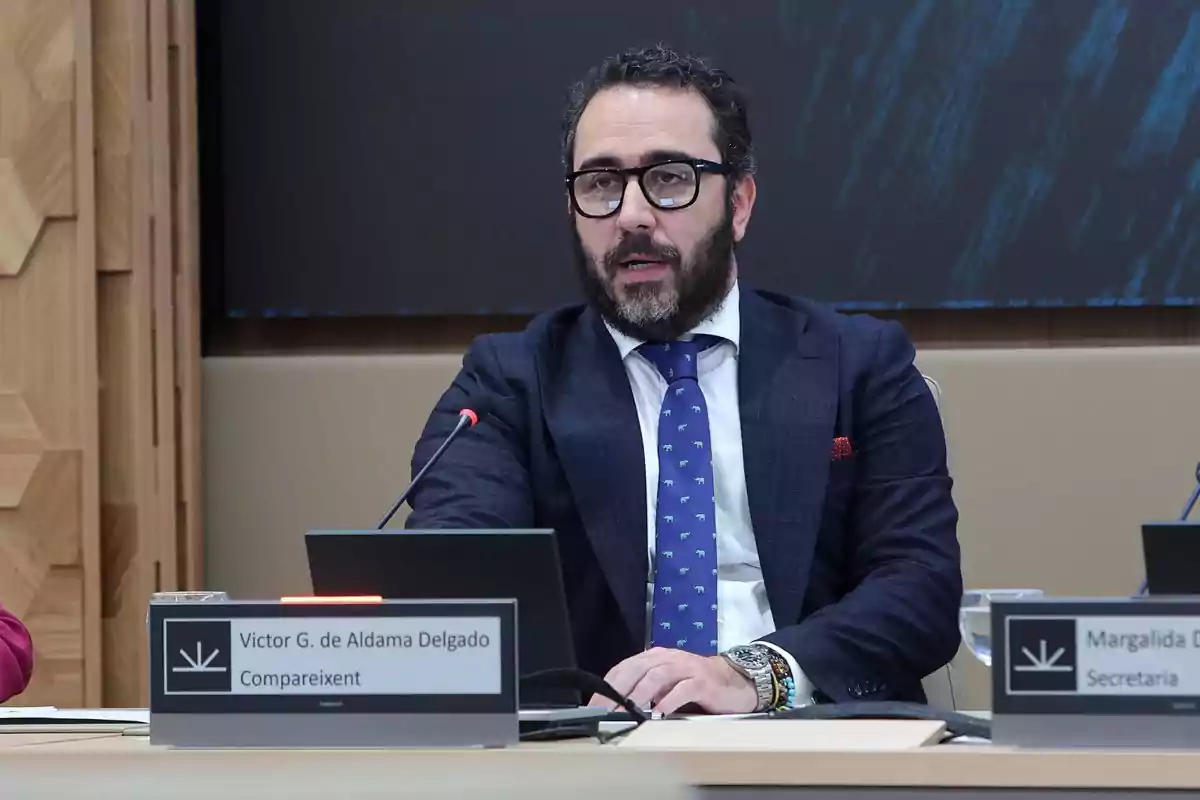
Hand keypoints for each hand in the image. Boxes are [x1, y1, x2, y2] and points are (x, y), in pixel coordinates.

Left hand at [587, 647, 757, 714]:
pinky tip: (659, 712)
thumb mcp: (666, 686)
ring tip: (626, 711)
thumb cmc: (696, 686)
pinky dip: (669, 700)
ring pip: (657, 676)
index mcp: (654, 658)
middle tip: (603, 711)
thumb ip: (644, 691)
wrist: (735, 681)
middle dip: (617, 691)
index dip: (606, 687)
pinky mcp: (703, 682)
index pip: (624, 668)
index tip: (592, 707)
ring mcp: (686, 668)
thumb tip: (615, 708)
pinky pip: (683, 689)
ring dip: (639, 695)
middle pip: (636, 670)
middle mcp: (668, 658)